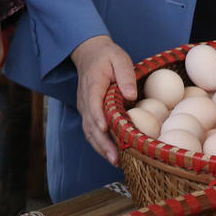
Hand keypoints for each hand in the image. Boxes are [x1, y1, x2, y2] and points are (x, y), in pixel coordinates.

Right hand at [70, 35, 135, 166]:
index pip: (93, 103)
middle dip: (102, 143)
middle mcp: (85, 99)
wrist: (90, 54)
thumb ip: (125, 75)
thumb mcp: (119, 58)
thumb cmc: (107, 56)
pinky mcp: (88, 113)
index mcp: (93, 84)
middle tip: (115, 158)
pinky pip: (92, 131)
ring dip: (101, 148)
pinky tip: (112, 154)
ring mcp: (85, 107)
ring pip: (89, 131)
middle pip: (90, 124)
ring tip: (115, 162)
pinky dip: (100, 144)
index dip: (98, 117)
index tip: (105, 129)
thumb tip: (131, 95)